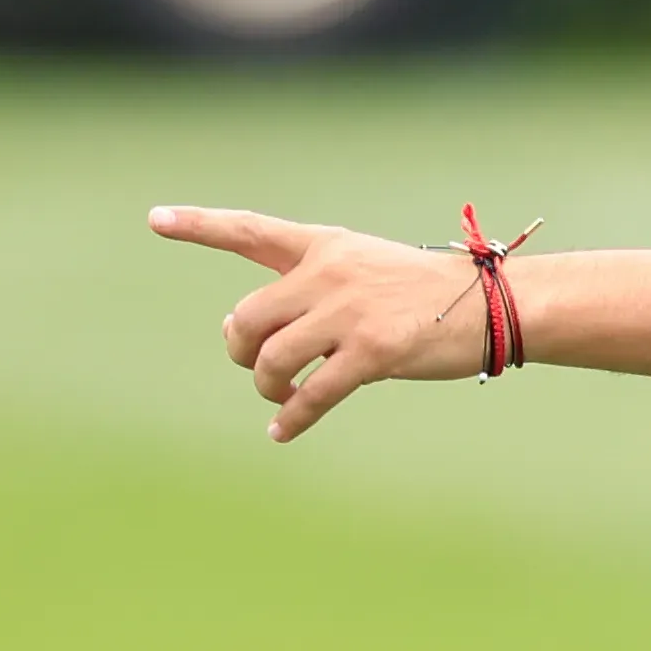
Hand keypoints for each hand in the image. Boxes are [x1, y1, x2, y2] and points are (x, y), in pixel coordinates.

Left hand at [152, 207, 484, 439]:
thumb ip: (309, 289)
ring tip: (281, 396)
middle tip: (257, 365)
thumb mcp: (367, 269)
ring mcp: (350, 312)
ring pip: (272, 359)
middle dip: (240, 350)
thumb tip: (247, 333)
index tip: (156, 219)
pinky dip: (293, 417)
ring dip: (268, 386)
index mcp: (326, 246)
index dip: (200, 226)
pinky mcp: (373, 351)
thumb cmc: (430, 292)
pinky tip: (283, 431)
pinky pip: (313, 394)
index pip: (251, 231)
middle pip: (247, 317)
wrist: (494, 304)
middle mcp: (330, 272)